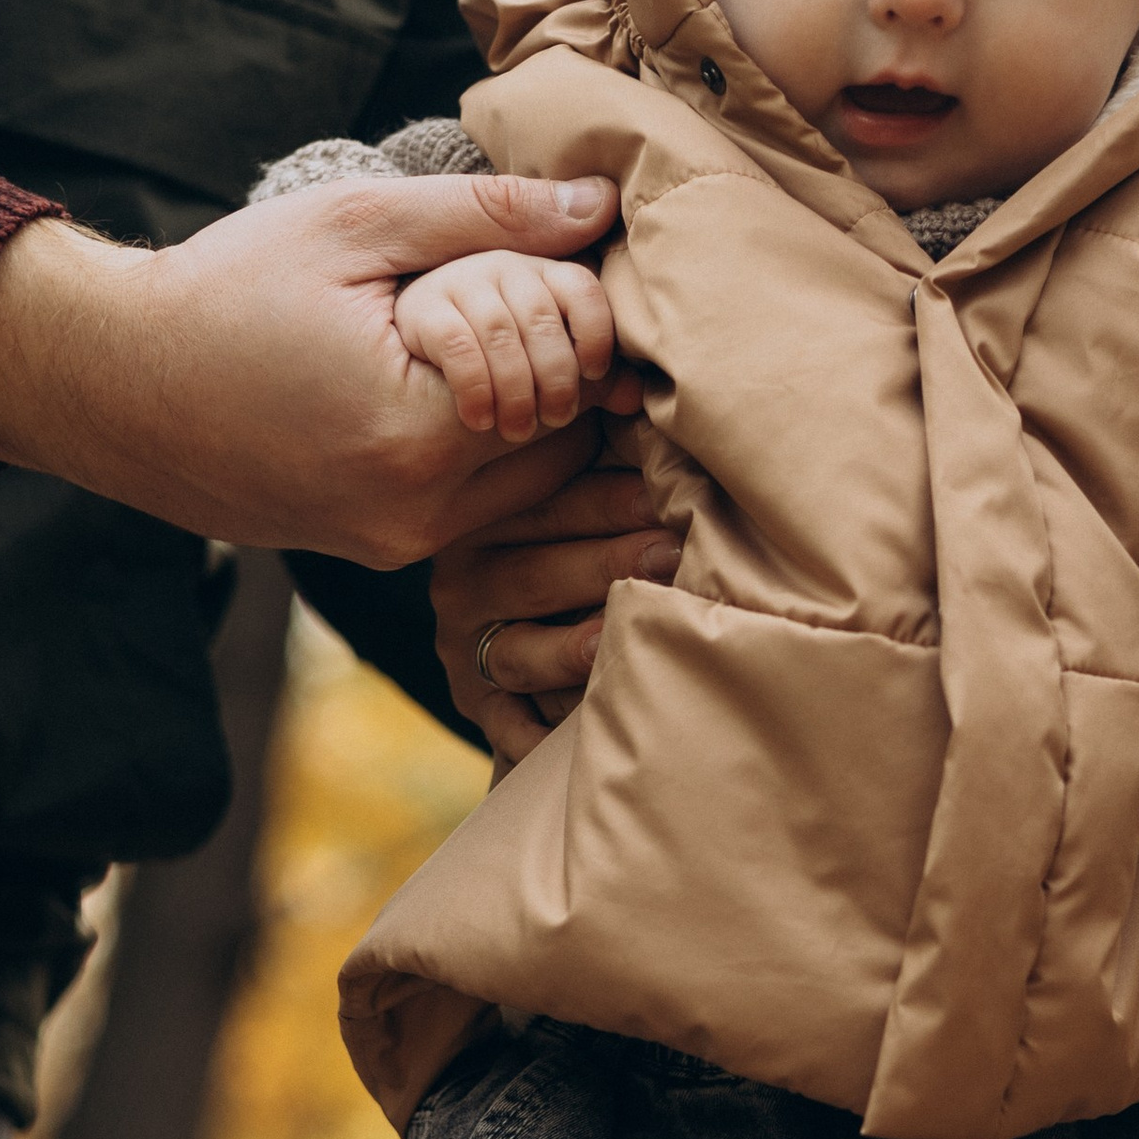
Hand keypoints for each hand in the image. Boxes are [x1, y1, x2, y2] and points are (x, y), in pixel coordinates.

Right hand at [0, 174, 625, 564]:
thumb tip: (601, 207)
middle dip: (551, 363)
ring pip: (528, 481)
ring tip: (456, 344)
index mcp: (416, 434)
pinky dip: (477, 449)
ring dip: (523, 411)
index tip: (508, 270)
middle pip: (564, 437)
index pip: (569, 376)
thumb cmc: (225, 290)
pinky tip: (429, 389)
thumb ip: (488, 217)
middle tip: (488, 304)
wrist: (111, 380)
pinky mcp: (375, 551)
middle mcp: (414, 513)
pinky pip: (475, 506)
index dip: (556, 309)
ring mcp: (394, 544)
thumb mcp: (356, 225)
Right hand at [431, 438, 680, 760]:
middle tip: (669, 554)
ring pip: (520, 649)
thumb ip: (605, 442)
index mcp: (491, 516)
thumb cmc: (578, 531)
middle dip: (607, 563)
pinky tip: (574, 738)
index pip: (547, 506)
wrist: (515, 612)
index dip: (611, 500)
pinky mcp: (480, 703)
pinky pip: (506, 724)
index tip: (670, 493)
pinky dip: (536, 736)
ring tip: (618, 638)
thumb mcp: (573, 480)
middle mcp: (467, 578)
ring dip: (573, 648)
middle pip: (535, 574)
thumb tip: (652, 400)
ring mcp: (470, 644)